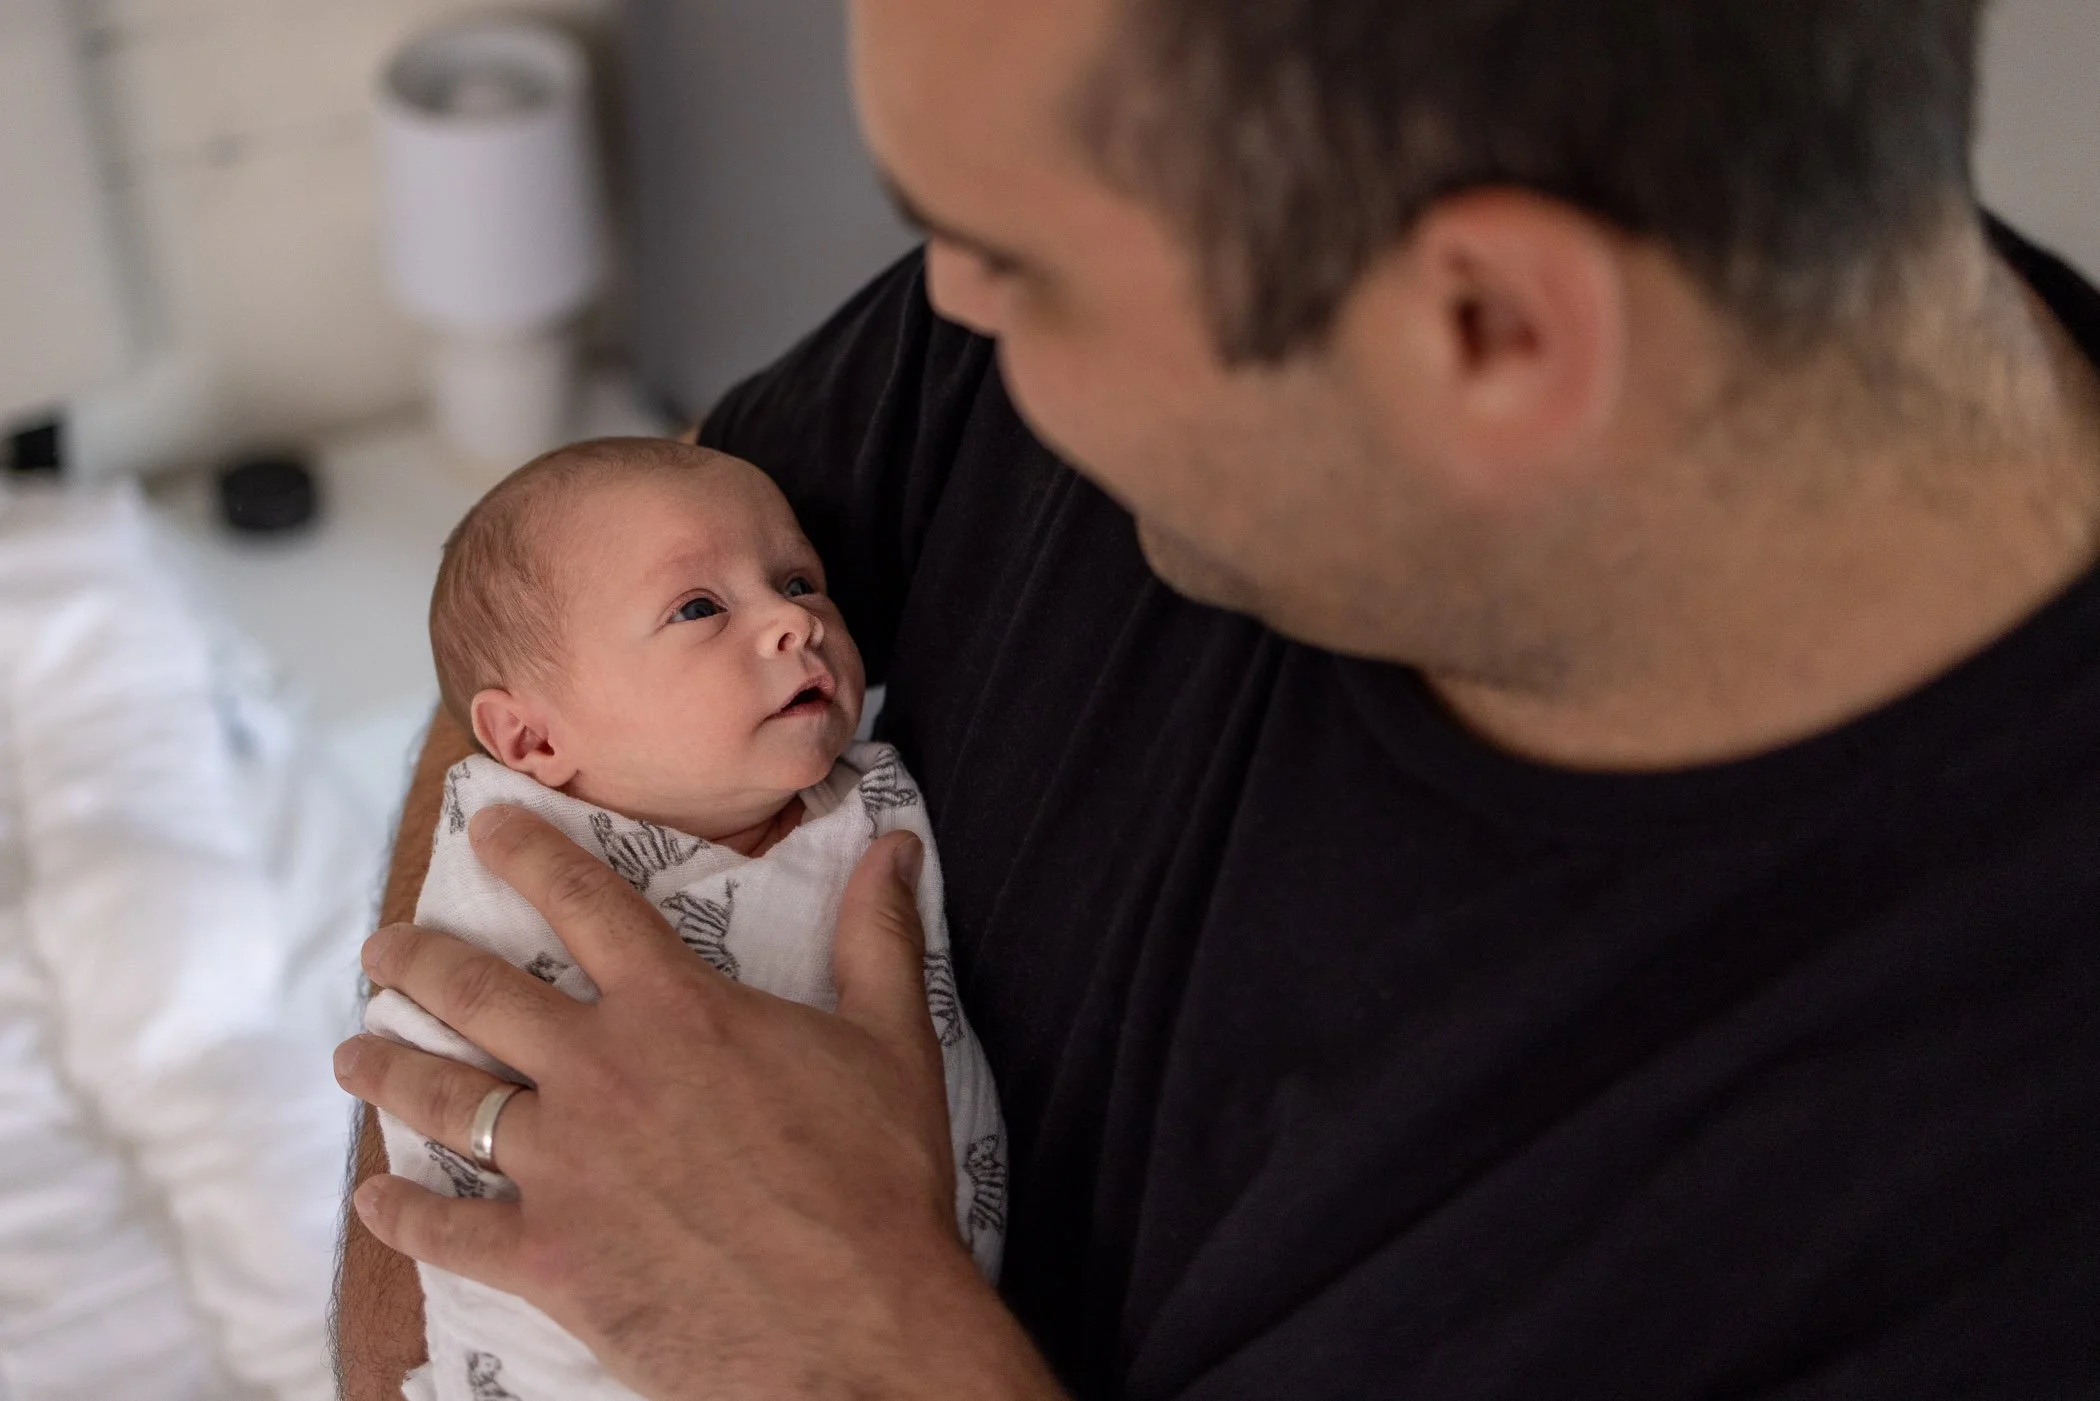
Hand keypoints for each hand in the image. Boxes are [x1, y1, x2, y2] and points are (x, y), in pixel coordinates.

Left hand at [334, 807, 1062, 1400]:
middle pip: (482, 995)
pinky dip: (403, 1215)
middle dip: (420, 961)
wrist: (857, 1323)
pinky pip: (450, 1230)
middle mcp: (602, 1072)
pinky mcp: (550, 1258)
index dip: (531, 855)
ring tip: (355, 1053)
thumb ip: (878, 938)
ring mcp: (565, 1167)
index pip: (587, 904)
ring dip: (389, 1071)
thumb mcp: (893, 1042)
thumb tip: (896, 845)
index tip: (488, 827)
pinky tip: (374, 1200)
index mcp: (677, 1010)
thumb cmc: (878, 1181)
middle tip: (380, 949)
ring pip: (446, 1100)